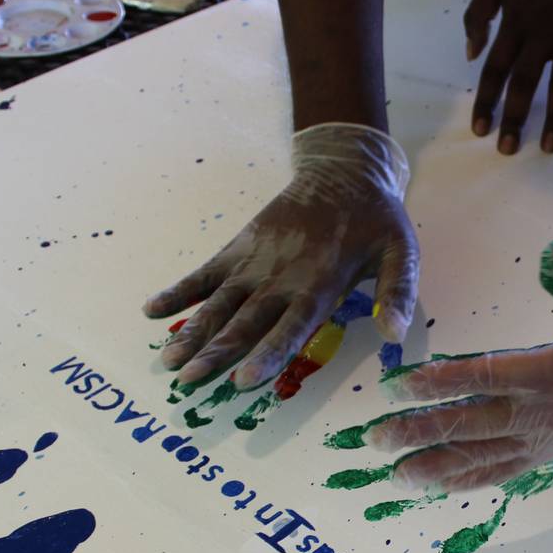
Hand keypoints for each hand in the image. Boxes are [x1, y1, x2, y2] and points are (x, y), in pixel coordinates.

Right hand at [145, 123, 418, 390]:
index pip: (291, 326)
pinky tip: (152, 311)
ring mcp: (254, 262)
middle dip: (216, 352)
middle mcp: (280, 277)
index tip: (243, 379)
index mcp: (319, 283)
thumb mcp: (401, 252)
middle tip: (190, 380)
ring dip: (192, 331)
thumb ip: (397, 293)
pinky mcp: (239, 248)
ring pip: (218, 303)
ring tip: (168, 361)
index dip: (267, 353)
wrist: (342, 173)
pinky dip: (179, 290)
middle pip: (244, 321)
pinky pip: (205, 273)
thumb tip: (395, 334)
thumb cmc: (376, 221)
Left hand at [366, 242, 552, 491]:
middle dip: (421, 431)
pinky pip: (503, 471)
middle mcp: (544, 414)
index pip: (485, 378)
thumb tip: (552, 254)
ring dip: (436, 466)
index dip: (439, 383)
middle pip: (471, 425)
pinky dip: (468, 479)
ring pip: (482, 457)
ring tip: (395, 474)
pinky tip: (438, 485)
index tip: (399, 387)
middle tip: (377, 437)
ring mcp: (546, 438)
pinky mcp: (551, 451)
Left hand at [464, 0, 552, 154]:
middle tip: (506, 150)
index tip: (479, 130)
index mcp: (514, 23)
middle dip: (513, 116)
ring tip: (549, 145)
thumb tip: (472, 55)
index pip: (494, 69)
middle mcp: (541, 32)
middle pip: (523, 81)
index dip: (486, 100)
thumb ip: (478, 15)